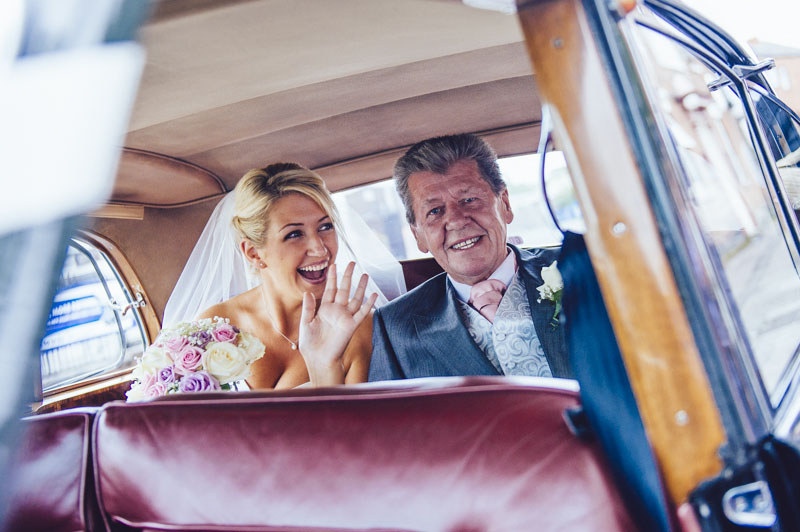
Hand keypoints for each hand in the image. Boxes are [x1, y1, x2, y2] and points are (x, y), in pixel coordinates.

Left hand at [298, 262, 377, 385]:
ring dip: (360, 287)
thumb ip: (308, 308)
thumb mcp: (305, 323)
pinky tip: (374, 295)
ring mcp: (345, 317)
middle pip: (344, 289)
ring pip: (355, 298)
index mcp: (325, 309)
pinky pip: (362, 313)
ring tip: (365, 275)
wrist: (318, 359)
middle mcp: (337, 311)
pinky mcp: (351, 326)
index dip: (332, 278)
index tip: (333, 265)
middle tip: (352, 263)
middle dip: (348, 276)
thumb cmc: (311, 344)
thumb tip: (308, 292)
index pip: (330, 289)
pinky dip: (368, 304)